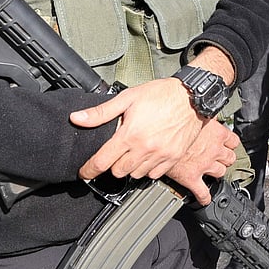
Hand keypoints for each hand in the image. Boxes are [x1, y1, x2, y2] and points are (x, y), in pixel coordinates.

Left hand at [70, 79, 227, 188]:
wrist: (192, 97)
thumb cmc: (161, 95)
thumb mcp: (127, 98)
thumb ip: (100, 112)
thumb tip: (77, 118)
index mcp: (130, 134)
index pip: (102, 161)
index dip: (89, 170)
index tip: (85, 173)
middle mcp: (145, 148)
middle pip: (118, 172)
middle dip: (112, 164)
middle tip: (115, 153)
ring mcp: (160, 155)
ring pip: (136, 174)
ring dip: (130, 167)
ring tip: (133, 152)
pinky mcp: (173, 158)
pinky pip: (154, 174)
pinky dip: (147, 169)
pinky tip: (147, 155)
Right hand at [163, 119, 240, 204]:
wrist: (158, 134)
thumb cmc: (173, 119)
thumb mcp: (193, 112)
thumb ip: (202, 115)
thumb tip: (202, 110)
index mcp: (216, 132)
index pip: (233, 140)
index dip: (229, 143)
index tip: (226, 144)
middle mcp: (214, 149)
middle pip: (229, 158)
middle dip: (225, 158)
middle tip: (218, 158)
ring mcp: (205, 164)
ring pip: (221, 172)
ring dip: (217, 172)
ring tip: (211, 172)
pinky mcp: (192, 177)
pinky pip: (202, 192)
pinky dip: (204, 197)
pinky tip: (204, 198)